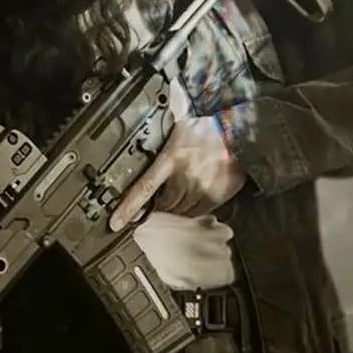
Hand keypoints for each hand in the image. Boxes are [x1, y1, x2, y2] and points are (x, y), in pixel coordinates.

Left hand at [109, 117, 245, 230]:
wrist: (237, 135)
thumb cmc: (206, 130)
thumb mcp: (178, 131)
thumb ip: (164, 147)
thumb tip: (146, 153)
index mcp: (171, 159)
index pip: (144, 187)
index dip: (128, 207)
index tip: (115, 222)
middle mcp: (184, 177)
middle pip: (162, 204)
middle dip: (156, 205)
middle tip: (156, 200)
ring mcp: (200, 189)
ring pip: (178, 211)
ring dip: (174, 208)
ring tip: (177, 195)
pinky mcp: (215, 197)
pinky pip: (196, 213)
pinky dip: (190, 209)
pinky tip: (191, 198)